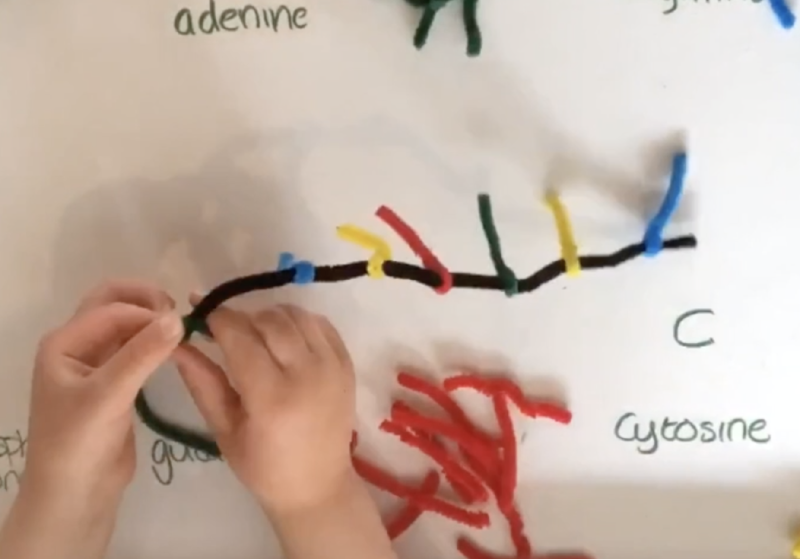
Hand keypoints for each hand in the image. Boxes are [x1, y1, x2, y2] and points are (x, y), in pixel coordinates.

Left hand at [24, 280, 182, 504]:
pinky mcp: (115, 382)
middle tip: (180, 316)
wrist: (75, 494)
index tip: (182, 328)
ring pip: (126, 326)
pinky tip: (176, 350)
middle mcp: (77, 346)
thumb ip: (142, 355)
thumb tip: (178, 318)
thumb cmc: (79, 442)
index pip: (111, 310)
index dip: (147, 313)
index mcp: (64, 343)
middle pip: (113, 305)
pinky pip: (135, 349)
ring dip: (152, 323)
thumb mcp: (108, 395)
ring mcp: (96, 364)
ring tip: (184, 332)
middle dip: (146, 302)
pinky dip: (155, 344)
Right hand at [173, 299, 355, 515]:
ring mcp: (332, 367)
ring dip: (270, 316)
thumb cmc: (263, 466)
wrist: (317, 485)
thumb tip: (177, 342)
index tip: (200, 314)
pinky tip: (284, 339)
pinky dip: (299, 322)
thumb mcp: (224, 429)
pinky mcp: (347, 364)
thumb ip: (202, 382)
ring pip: (297, 315)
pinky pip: (321, 324)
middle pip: (269, 319)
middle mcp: (307, 374)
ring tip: (256, 335)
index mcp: (272, 397)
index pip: (240, 335)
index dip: (217, 318)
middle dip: (242, 317)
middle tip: (227, 332)